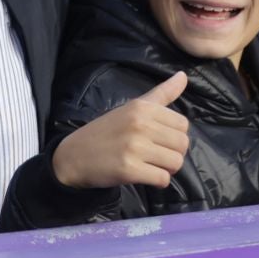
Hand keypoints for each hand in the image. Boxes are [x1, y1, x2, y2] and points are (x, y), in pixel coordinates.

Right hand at [50, 72, 190, 188]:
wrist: (74, 155)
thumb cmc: (106, 131)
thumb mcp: (132, 107)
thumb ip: (162, 93)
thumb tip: (184, 75)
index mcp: (142, 107)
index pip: (183, 124)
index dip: (174, 136)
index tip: (158, 140)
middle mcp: (140, 124)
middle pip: (182, 144)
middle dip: (173, 154)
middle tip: (155, 156)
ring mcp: (134, 147)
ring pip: (176, 162)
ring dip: (167, 169)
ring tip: (150, 166)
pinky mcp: (129, 169)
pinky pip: (162, 179)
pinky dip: (158, 181)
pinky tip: (144, 176)